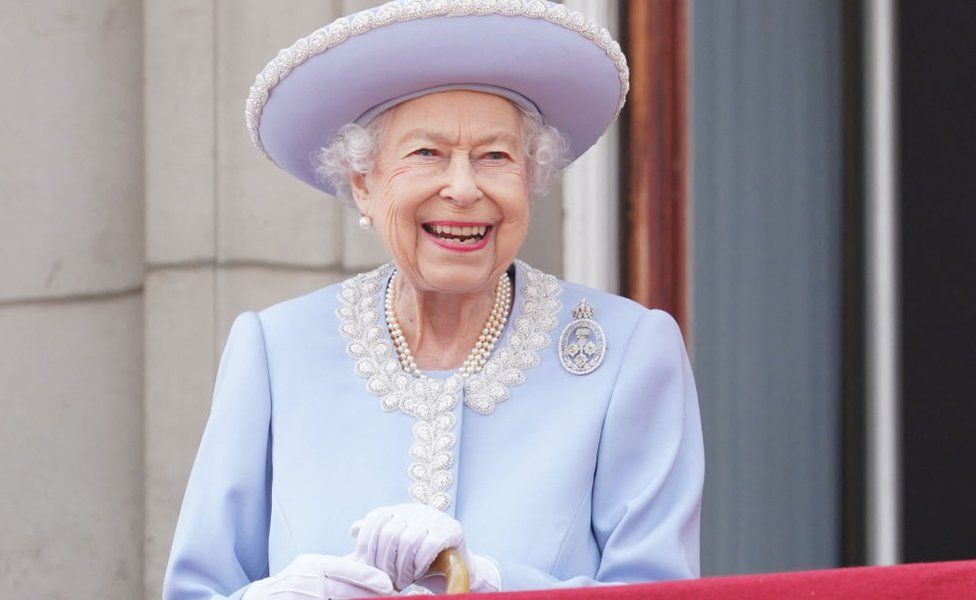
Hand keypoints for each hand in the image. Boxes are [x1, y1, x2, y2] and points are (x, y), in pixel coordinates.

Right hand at [242, 554, 393, 599]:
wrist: (262, 598)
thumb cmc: (295, 583)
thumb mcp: (313, 569)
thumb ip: (339, 569)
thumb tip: (373, 570)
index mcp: (312, 564)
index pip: (345, 569)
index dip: (368, 577)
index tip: (387, 584)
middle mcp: (305, 581)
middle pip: (343, 591)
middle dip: (368, 595)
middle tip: (389, 596)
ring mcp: (300, 597)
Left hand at [350, 503, 499, 591]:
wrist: (454, 568)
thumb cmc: (417, 561)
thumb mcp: (394, 551)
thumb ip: (375, 541)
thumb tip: (353, 529)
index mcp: (399, 511)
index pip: (375, 519)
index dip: (367, 545)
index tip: (369, 568)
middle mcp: (416, 509)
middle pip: (389, 533)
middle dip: (385, 563)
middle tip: (388, 582)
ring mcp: (435, 517)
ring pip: (408, 540)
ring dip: (402, 567)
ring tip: (403, 582)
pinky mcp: (452, 529)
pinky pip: (429, 544)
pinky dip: (419, 563)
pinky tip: (418, 573)